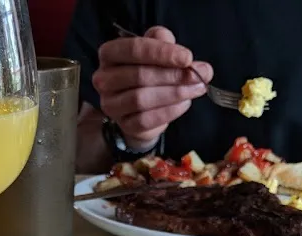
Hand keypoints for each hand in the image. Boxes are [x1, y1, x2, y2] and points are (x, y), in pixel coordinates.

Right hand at [93, 26, 212, 150]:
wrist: (141, 106)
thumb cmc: (147, 72)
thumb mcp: (156, 50)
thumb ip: (167, 45)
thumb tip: (189, 60)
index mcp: (110, 54)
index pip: (134, 49)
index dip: (162, 53)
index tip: (187, 57)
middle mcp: (104, 79)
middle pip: (139, 75)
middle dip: (172, 75)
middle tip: (197, 76)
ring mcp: (111, 104)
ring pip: (141, 99)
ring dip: (174, 94)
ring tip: (196, 89)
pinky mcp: (124, 124)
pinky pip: (146, 120)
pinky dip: (169, 112)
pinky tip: (184, 104)